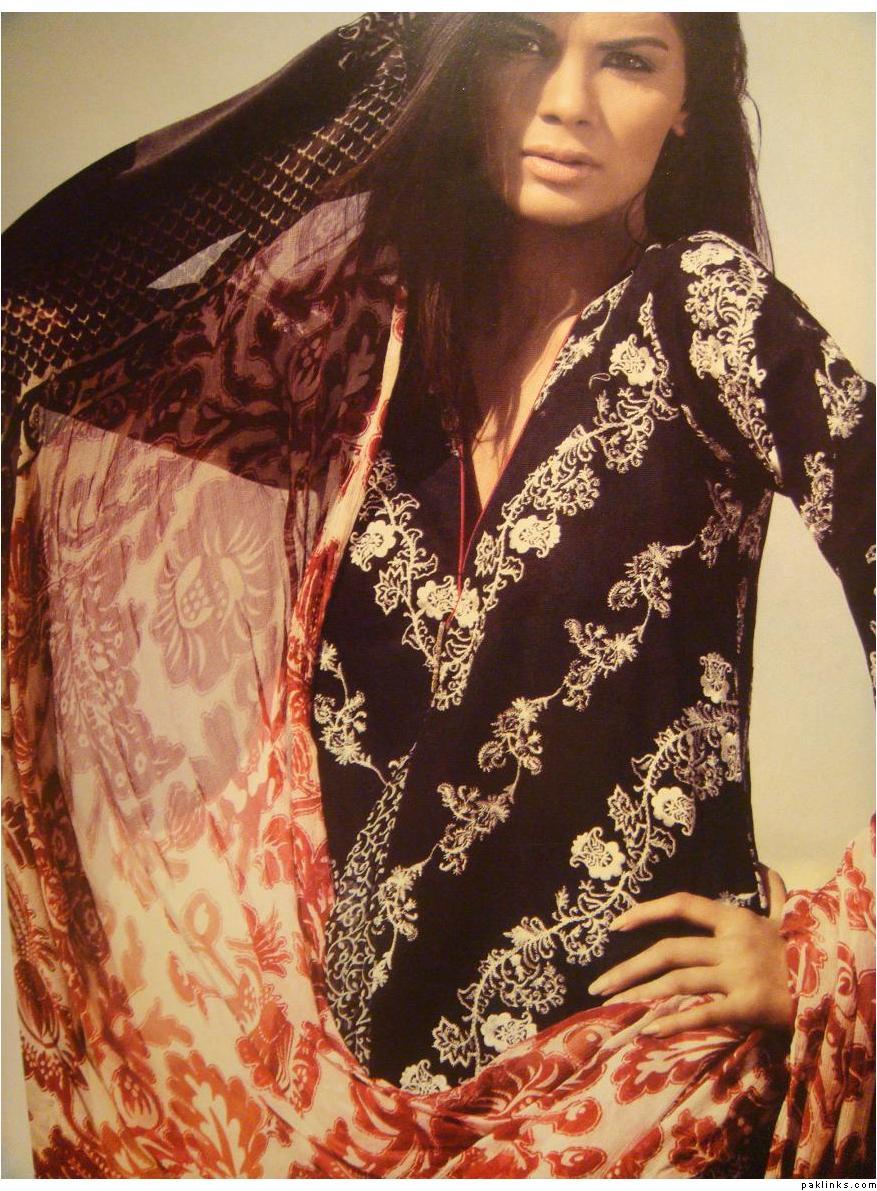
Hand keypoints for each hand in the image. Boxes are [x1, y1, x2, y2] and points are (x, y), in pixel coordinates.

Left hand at [588, 871, 793, 1037]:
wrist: (842, 982)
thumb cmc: (809, 951)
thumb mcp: (790, 919)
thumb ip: (775, 894)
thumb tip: (767, 869)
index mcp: (736, 920)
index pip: (683, 905)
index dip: (646, 912)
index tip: (616, 924)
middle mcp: (732, 944)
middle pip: (669, 951)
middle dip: (628, 968)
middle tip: (598, 985)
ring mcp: (739, 974)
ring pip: (678, 981)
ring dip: (641, 994)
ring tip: (612, 1008)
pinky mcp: (749, 1005)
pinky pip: (704, 1013)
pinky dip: (674, 1022)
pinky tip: (649, 1031)